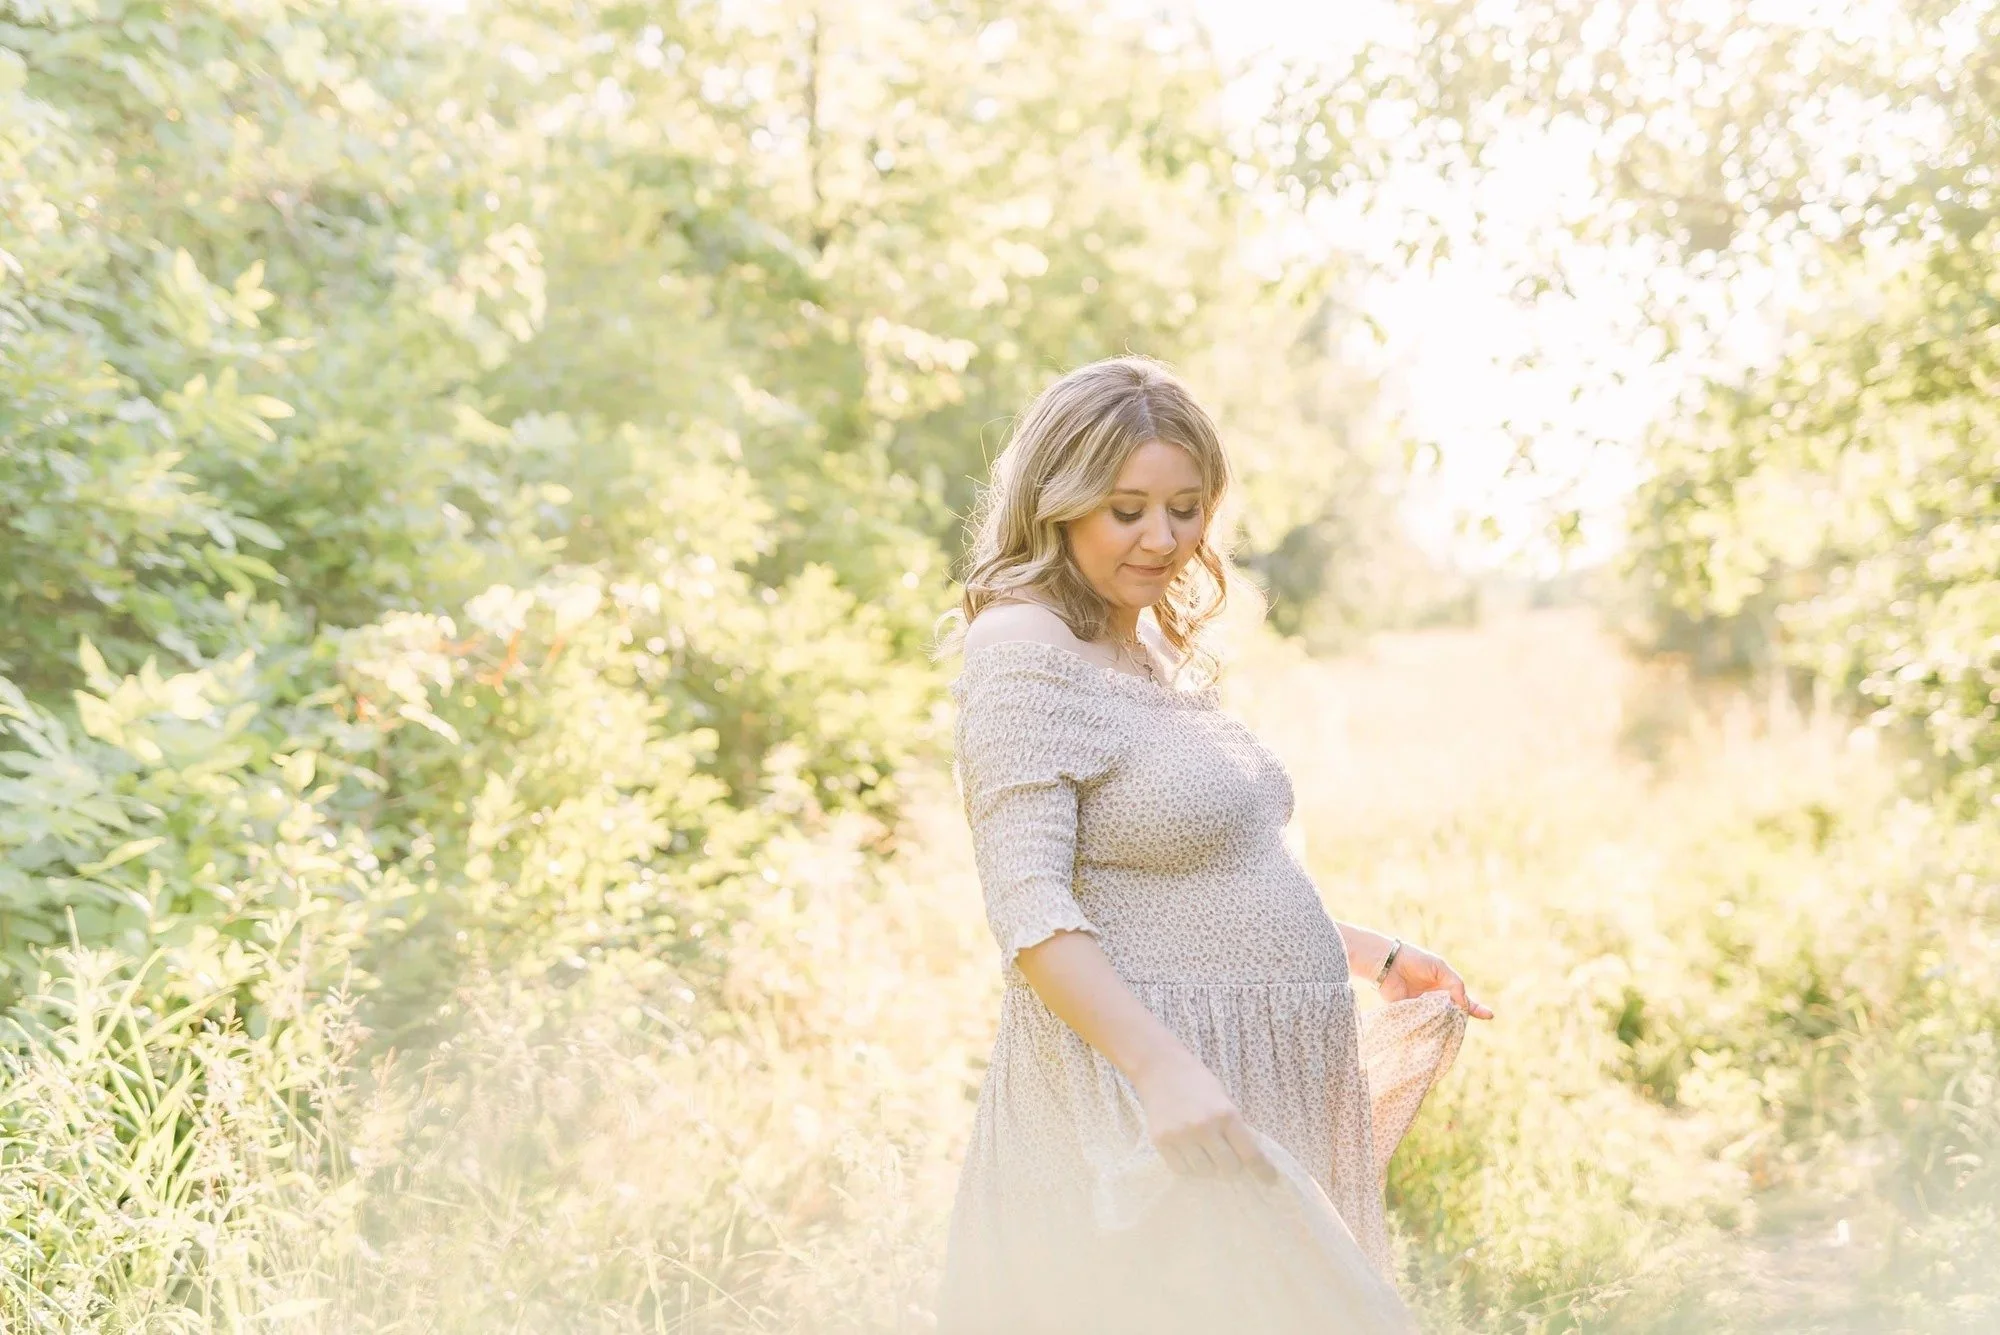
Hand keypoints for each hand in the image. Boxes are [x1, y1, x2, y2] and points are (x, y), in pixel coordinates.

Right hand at [1129, 1049, 1278, 1182]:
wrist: (1160, 1068)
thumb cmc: (1197, 1082)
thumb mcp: (1224, 1100)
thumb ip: (1233, 1128)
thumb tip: (1245, 1160)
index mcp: (1226, 1115)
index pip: (1249, 1153)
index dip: (1262, 1170)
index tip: (1269, 1180)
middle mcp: (1204, 1128)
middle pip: (1228, 1168)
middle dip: (1231, 1164)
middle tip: (1225, 1155)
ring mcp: (1181, 1136)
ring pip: (1204, 1171)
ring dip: (1208, 1165)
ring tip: (1202, 1149)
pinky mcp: (1161, 1141)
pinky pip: (1181, 1169)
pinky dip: (1188, 1165)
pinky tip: (1187, 1149)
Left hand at [1380, 942, 1494, 1019]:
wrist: (1388, 963)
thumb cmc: (1415, 960)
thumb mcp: (1440, 968)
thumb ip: (1455, 984)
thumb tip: (1463, 1005)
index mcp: (1445, 988)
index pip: (1464, 1001)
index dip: (1477, 1009)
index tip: (1490, 1016)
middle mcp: (1436, 1001)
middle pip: (1453, 1016)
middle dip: (1459, 1021)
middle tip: (1461, 1023)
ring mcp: (1424, 1010)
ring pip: (1440, 1023)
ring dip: (1445, 1025)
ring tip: (1444, 1019)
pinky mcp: (1410, 1015)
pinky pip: (1422, 1026)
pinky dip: (1428, 1028)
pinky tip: (1432, 1029)